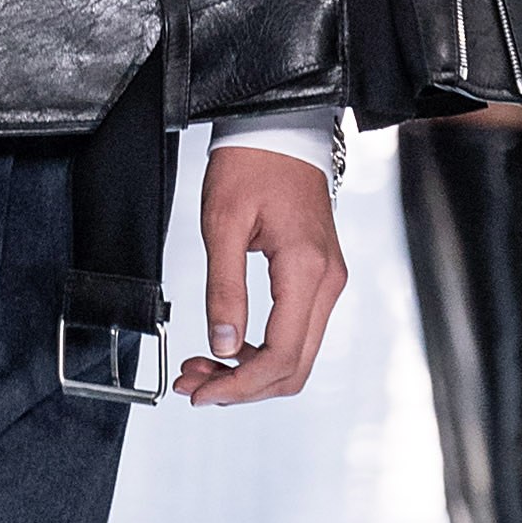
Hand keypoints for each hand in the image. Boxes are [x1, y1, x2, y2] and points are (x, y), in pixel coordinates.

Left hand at [175, 146, 346, 403]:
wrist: (280, 130)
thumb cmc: (251, 165)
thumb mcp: (222, 225)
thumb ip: (224, 289)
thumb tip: (222, 346)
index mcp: (306, 271)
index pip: (279, 356)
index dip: (238, 384)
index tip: (199, 392)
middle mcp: (328, 283)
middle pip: (293, 368)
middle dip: (242, 387)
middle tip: (193, 385)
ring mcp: (328, 282)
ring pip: (296, 356)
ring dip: (250, 373)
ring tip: (202, 368)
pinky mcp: (319, 279)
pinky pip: (296, 333)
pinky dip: (262, 352)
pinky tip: (227, 347)